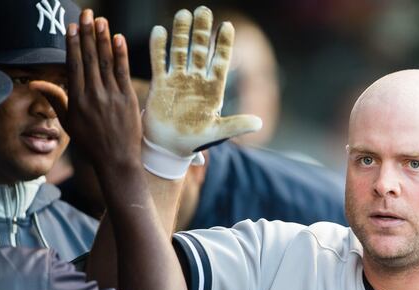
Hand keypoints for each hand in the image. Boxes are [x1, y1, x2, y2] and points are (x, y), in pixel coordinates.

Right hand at [32, 10, 141, 175]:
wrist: (116, 160)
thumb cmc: (91, 142)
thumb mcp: (68, 123)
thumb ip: (56, 99)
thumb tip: (37, 83)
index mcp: (77, 100)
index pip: (74, 65)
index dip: (73, 44)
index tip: (72, 27)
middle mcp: (93, 95)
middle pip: (90, 59)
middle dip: (88, 34)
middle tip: (87, 14)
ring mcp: (112, 96)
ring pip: (106, 62)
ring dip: (103, 39)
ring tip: (101, 21)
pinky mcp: (128, 99)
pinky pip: (123, 72)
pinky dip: (121, 54)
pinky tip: (118, 39)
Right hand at [143, 6, 261, 155]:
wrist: (169, 147)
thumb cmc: (194, 140)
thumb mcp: (218, 132)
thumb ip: (237, 125)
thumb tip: (260, 123)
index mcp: (212, 89)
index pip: (221, 61)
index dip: (224, 44)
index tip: (227, 26)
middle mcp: (196, 81)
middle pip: (201, 50)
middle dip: (202, 30)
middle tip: (204, 10)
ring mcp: (177, 80)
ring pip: (180, 51)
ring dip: (182, 33)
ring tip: (184, 13)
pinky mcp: (160, 84)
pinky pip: (159, 62)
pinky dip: (159, 47)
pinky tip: (160, 30)